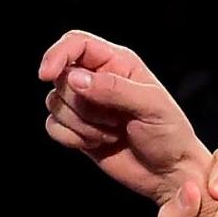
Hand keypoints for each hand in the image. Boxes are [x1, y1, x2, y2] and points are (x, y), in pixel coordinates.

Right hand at [39, 29, 207, 203]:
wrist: (171, 173)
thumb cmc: (170, 134)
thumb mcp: (151, 106)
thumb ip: (114, 88)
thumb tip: (75, 78)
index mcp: (117, 62)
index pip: (76, 44)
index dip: (57, 55)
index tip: (46, 75)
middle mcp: (97, 79)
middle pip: (61, 78)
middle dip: (83, 105)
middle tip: (116, 120)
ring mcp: (86, 105)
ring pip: (55, 104)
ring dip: (82, 124)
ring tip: (113, 132)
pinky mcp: (78, 130)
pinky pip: (53, 127)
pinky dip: (72, 138)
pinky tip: (98, 143)